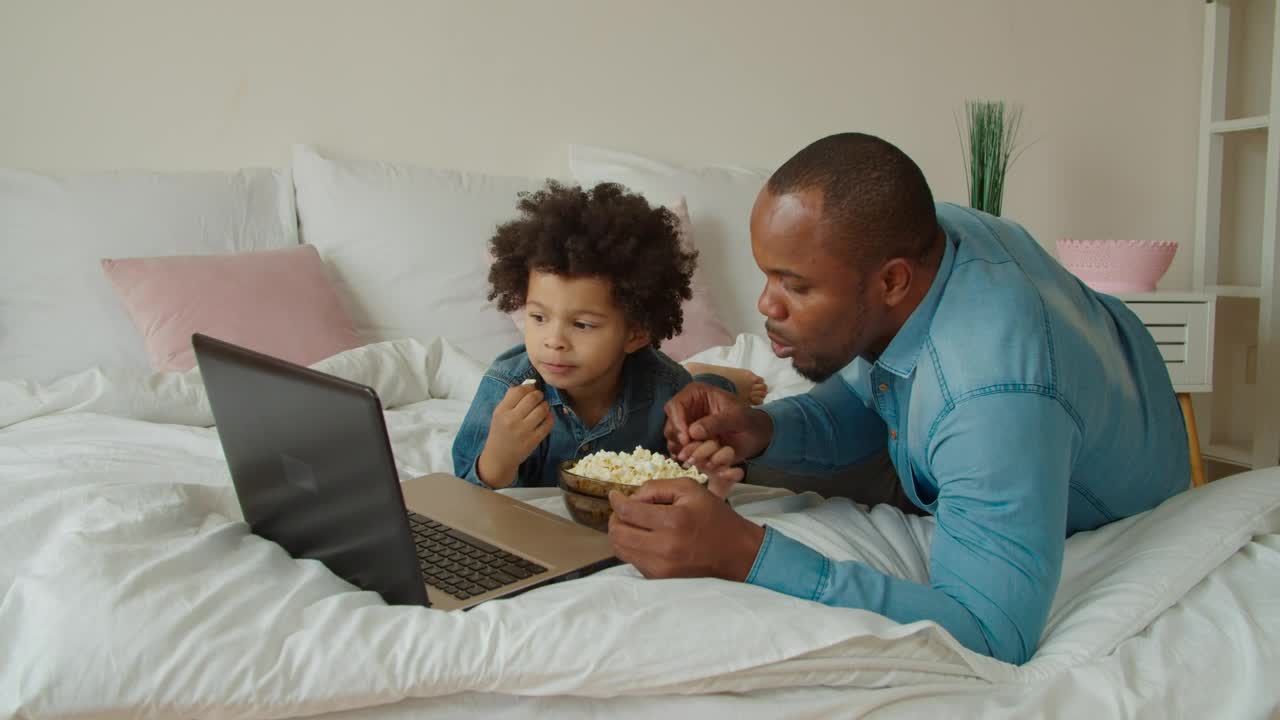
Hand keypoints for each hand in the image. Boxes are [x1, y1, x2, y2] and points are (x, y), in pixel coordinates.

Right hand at [476, 383, 552, 486]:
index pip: (519, 390)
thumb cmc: (500, 432)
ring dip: (545, 405)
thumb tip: (530, 384)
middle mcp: (512, 419)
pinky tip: (546, 417)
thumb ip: (511, 399)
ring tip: (542, 407)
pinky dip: (550, 417)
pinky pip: (548, 423)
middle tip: (539, 398)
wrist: (499, 457)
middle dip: (539, 395)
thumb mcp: (498, 414)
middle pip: (533, 398)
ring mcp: (524, 430)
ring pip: (542, 409)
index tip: (532, 390)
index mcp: (502, 410)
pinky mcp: (534, 440)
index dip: (529, 387)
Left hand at [608, 478, 765, 580]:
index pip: (628, 511)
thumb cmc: (714, 516)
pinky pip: (633, 561)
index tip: (615, 495)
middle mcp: (664, 547)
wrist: (736, 552)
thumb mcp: (690, 489)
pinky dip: (633, 548)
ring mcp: (661, 567)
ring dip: (621, 534)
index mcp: (674, 521)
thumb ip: (656, 487)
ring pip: (621, 550)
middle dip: (615, 519)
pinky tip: (645, 538)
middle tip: (623, 511)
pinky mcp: (661, 578)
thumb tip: (631, 498)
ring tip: (632, 524)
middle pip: (618, 534)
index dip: (616, 501)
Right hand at [663, 383, 773, 495]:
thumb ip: (717, 422)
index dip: (677, 422)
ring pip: (672, 439)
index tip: (686, 439)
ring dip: (681, 450)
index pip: (675, 405)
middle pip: (670, 424)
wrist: (755, 435)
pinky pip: (680, 450)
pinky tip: (696, 462)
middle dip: (678, 439)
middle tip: (689, 452)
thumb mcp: (737, 417)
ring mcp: (688, 426)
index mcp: (697, 394)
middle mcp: (688, 409)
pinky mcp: (690, 441)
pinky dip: (686, 458)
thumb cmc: (748, 420)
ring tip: (695, 458)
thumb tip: (693, 432)